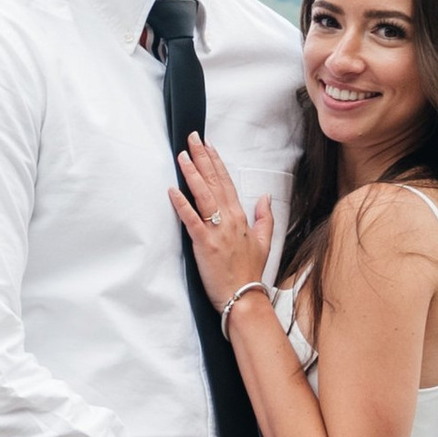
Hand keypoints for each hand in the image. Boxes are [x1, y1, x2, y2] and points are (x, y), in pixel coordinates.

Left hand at [167, 133, 272, 314]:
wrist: (243, 297)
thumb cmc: (249, 273)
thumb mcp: (264, 242)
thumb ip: (264, 217)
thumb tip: (265, 197)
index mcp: (240, 218)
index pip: (227, 183)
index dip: (216, 162)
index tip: (208, 146)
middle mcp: (229, 220)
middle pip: (214, 182)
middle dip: (202, 158)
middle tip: (191, 139)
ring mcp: (217, 231)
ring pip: (204, 195)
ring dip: (192, 174)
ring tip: (182, 156)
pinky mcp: (204, 244)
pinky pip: (192, 220)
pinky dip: (182, 204)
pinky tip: (173, 190)